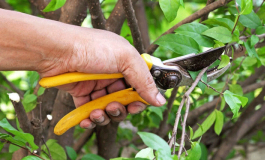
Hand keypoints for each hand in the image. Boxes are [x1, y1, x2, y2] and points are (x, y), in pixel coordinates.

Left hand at [38, 28, 165, 128]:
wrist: (57, 51)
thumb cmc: (91, 47)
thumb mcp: (125, 59)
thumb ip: (144, 80)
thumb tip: (159, 100)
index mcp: (126, 63)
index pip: (140, 86)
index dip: (140, 98)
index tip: (137, 105)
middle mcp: (113, 75)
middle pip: (125, 100)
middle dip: (122, 109)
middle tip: (115, 107)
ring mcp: (97, 85)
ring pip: (109, 108)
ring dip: (106, 115)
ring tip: (98, 112)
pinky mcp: (81, 94)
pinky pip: (90, 111)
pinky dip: (90, 119)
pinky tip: (88, 119)